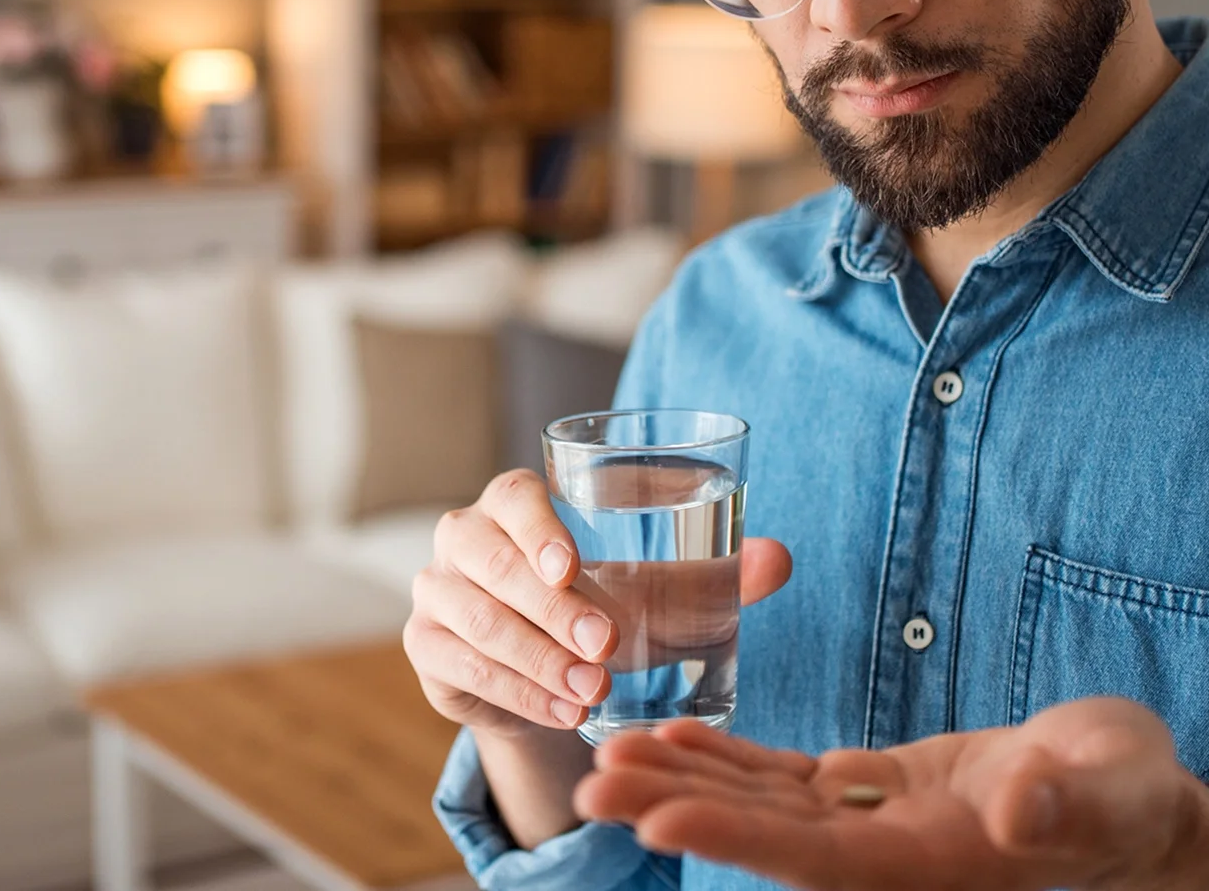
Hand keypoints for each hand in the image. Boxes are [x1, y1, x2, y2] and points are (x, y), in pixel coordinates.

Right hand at [403, 468, 793, 738]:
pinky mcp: (427, 650)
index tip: (572, 565)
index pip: (513, 496)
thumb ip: (717, 574)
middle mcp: (463, 539)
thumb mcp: (657, 592)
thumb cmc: (604, 607)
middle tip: (606, 647)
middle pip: (491, 562)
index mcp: (513, 503)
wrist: (546, 672)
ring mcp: (436, 594)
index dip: (536, 527)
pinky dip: (517, 693)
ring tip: (592, 691)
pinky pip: (463, 668)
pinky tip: (563, 711)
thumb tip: (781, 559)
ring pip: (476, 621)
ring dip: (537, 659)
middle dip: (550, 608)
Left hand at [574, 696, 1208, 890]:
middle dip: (678, 808)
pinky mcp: (876, 791)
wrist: (1134, 807)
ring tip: (609, 755)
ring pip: (761, 805)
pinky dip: (731, 759)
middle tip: (593, 781)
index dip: (736, 838)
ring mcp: (876, 825)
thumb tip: (1021, 809)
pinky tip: (678, 735)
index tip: (660, 821)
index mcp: (932, 864)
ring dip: (686, 781)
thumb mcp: (1113, 790)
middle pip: (763, 836)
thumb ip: (1066, 803)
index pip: (816, 858)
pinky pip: (786, 779)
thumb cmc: (1132, 799)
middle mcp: (887, 856)